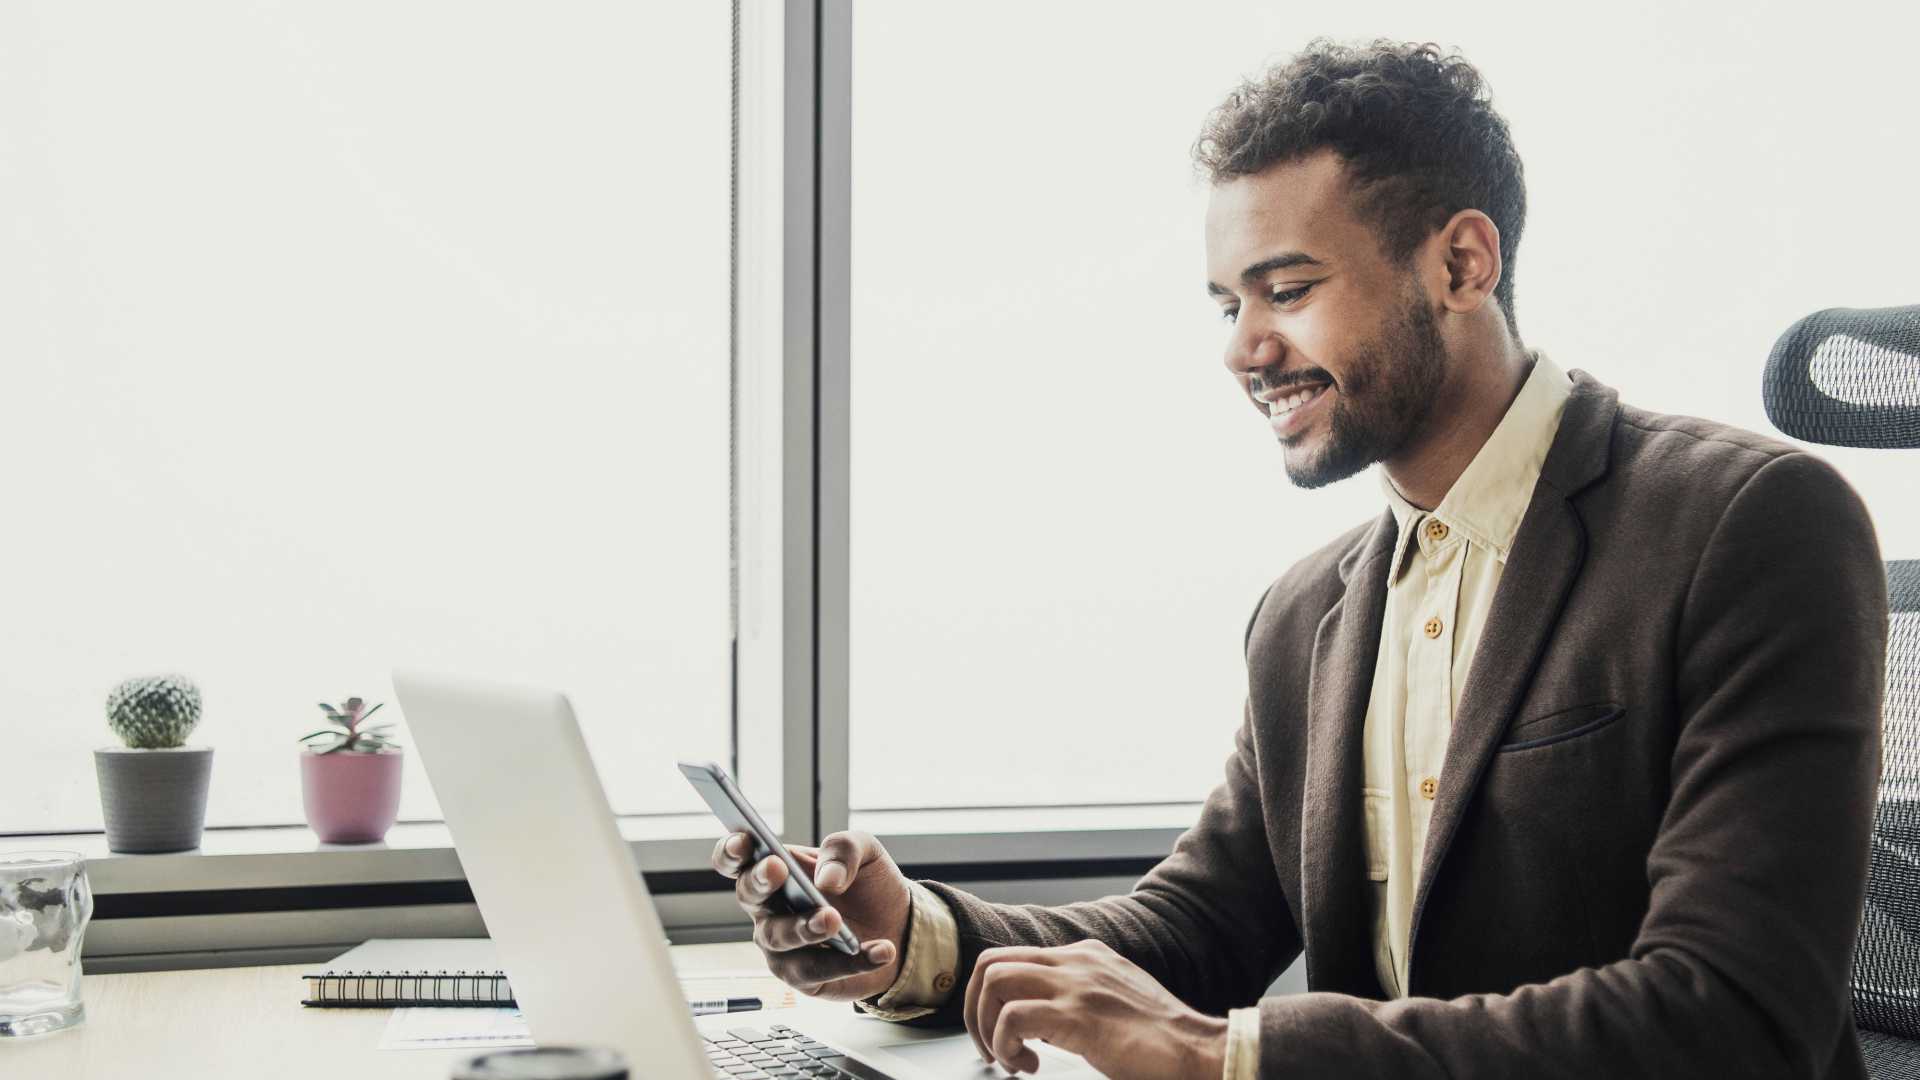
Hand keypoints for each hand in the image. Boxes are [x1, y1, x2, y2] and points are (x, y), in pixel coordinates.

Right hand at [710, 828, 910, 1001]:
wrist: (899, 926)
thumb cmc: (867, 885)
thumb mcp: (865, 851)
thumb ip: (843, 850)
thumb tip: (825, 879)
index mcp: (775, 869)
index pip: (737, 860)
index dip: (731, 850)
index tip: (743, 842)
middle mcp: (769, 908)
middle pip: (749, 895)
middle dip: (760, 881)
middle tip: (779, 870)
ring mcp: (781, 945)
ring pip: (779, 937)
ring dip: (805, 927)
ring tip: (835, 920)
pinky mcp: (803, 977)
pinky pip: (820, 970)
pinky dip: (853, 961)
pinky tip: (880, 950)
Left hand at [964, 939, 1228, 1079]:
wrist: (1197, 1050)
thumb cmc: (1161, 1036)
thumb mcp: (1116, 995)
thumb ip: (1084, 991)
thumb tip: (1045, 1013)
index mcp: (1084, 955)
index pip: (1012, 955)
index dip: (991, 995)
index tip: (997, 1029)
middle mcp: (1075, 961)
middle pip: (990, 962)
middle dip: (975, 1008)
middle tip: (989, 1045)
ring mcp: (1076, 985)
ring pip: (994, 981)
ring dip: (987, 1026)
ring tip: (1009, 1058)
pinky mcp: (1078, 1016)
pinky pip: (1013, 1018)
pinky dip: (1007, 1046)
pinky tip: (1028, 1066)